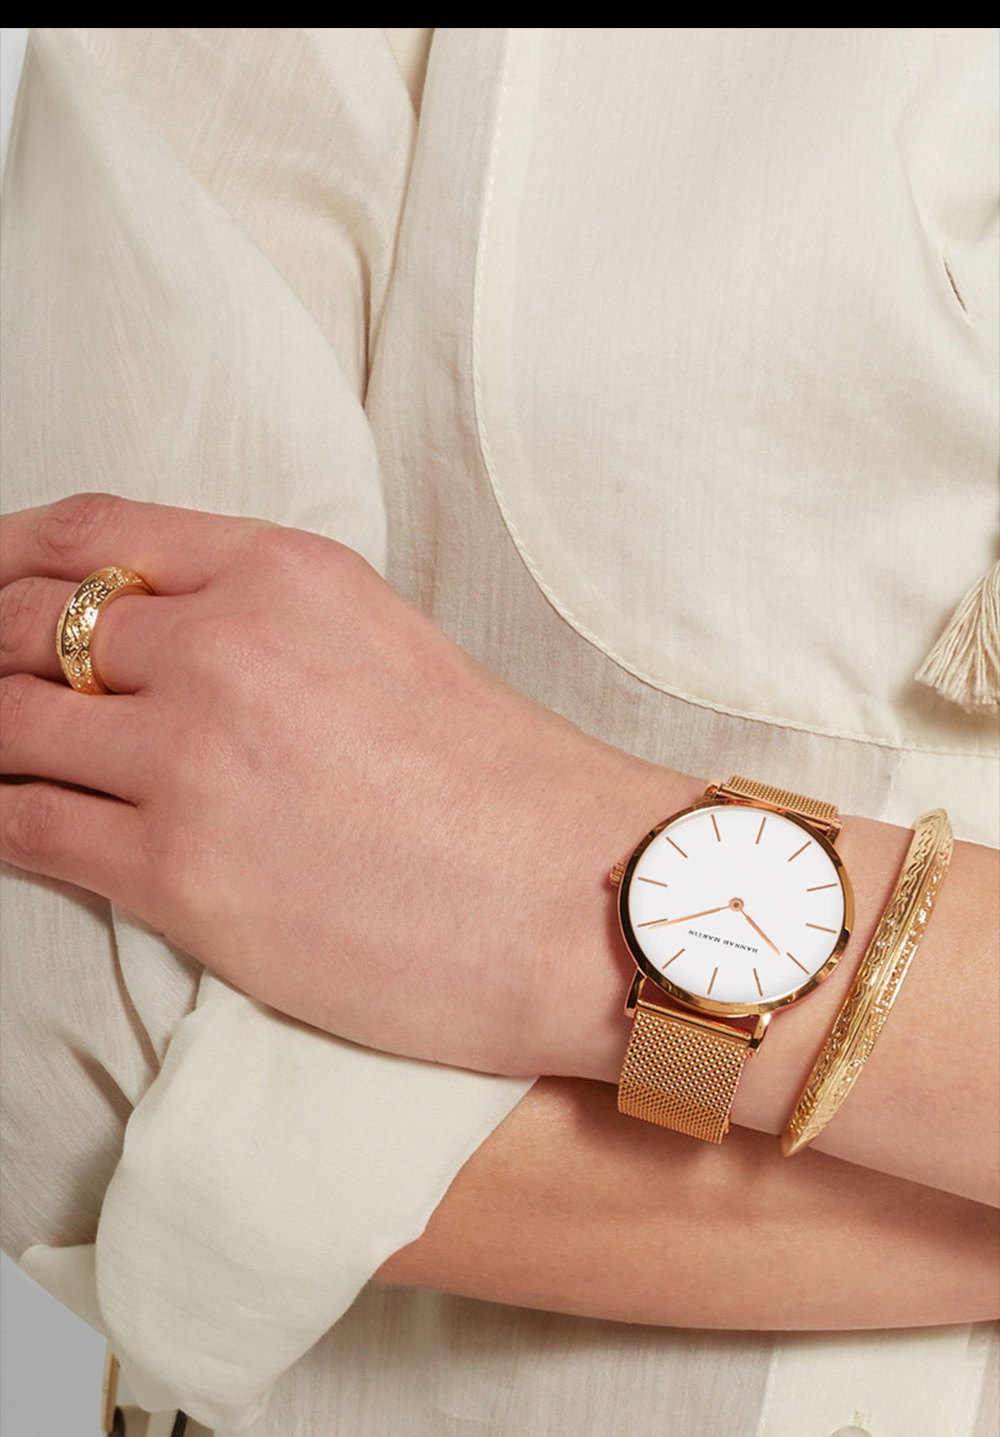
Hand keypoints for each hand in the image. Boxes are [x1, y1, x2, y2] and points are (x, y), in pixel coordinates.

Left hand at [0, 494, 679, 1080]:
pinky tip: (0, 818)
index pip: (93, 534)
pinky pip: (27, 828)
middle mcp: (227, 645)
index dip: (5, 557)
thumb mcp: (384, 644)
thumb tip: (152, 644)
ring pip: (10, 725)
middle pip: (29, 624)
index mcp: (286, 571)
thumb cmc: (504, 788)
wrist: (584, 902)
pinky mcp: (181, 874)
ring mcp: (195, 758)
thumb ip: (264, 622)